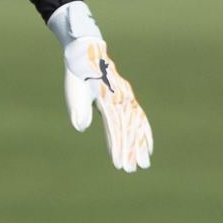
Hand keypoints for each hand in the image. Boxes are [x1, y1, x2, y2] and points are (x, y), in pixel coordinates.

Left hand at [63, 37, 152, 172]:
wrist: (88, 53)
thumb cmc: (78, 73)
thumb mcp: (74, 89)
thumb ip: (78, 108)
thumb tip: (81, 128)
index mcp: (107, 99)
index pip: (114, 129)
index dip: (116, 147)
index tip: (118, 165)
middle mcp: (122, 99)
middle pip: (129, 129)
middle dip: (130, 151)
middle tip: (132, 169)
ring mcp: (127, 98)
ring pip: (136, 125)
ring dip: (140, 145)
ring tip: (144, 164)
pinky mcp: (127, 98)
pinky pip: (140, 117)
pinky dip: (145, 132)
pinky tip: (148, 146)